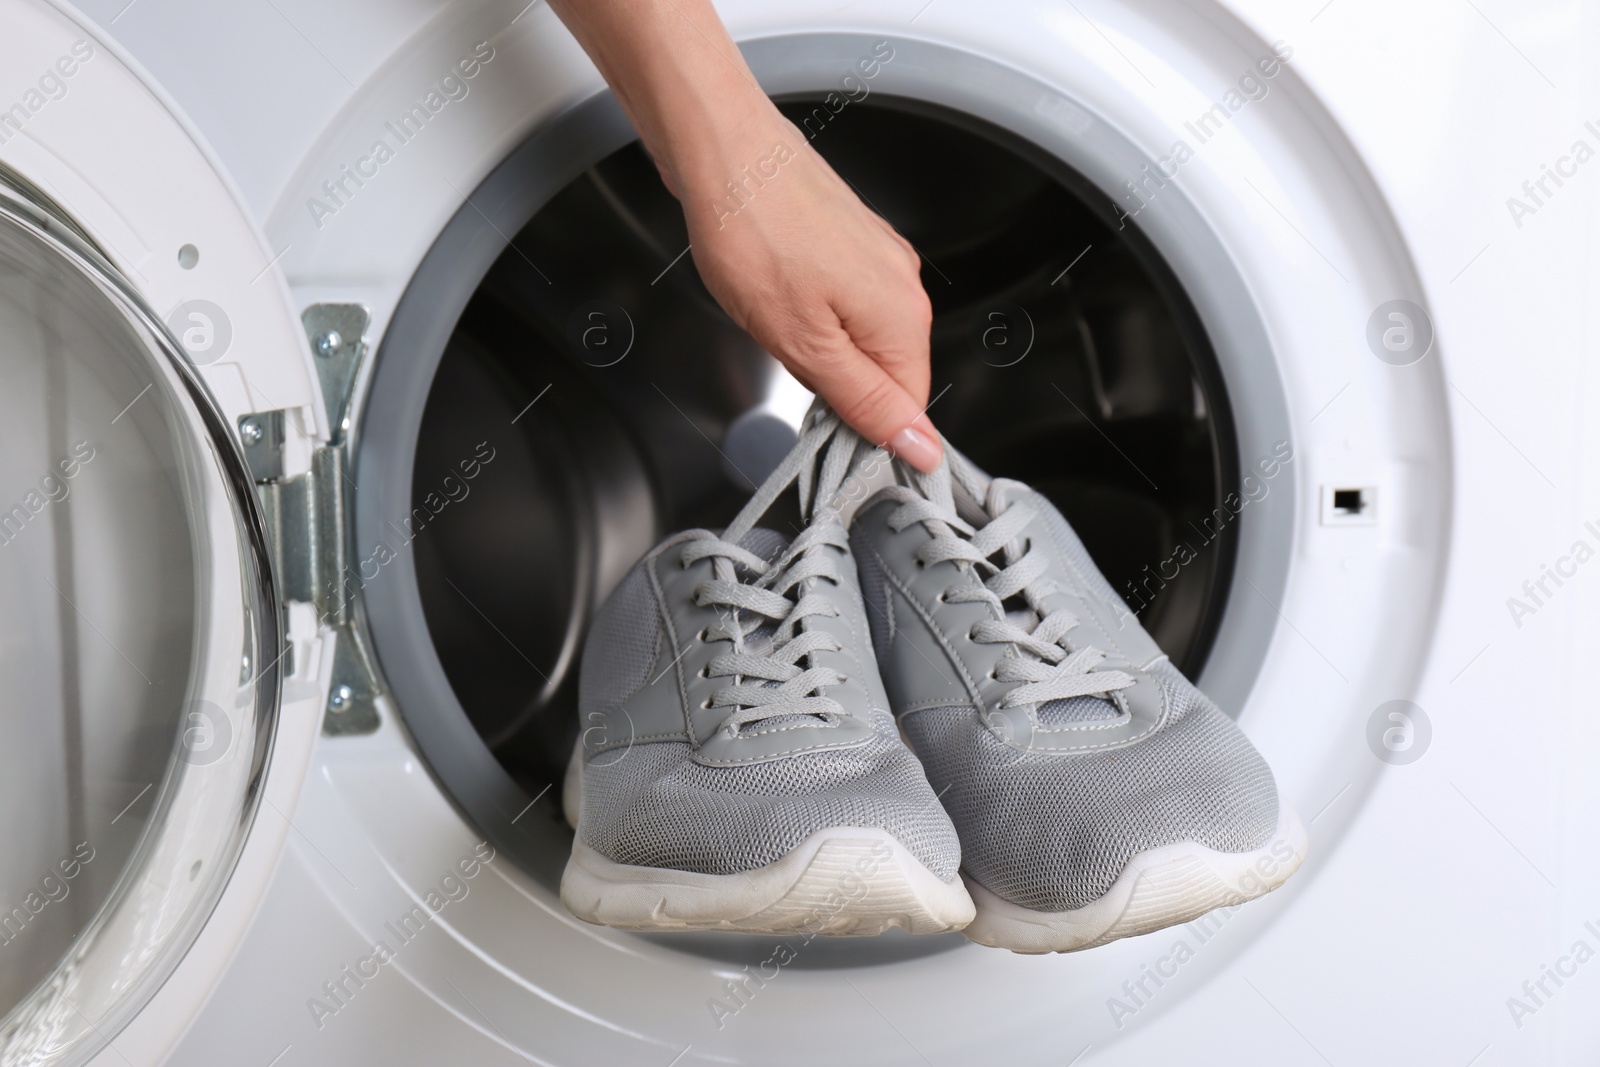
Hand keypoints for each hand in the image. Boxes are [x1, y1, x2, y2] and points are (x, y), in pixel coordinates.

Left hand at [546, 0, 943, 470]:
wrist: (723, 149)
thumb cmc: (753, 232)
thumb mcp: (804, 344)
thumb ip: (865, 403)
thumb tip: (921, 447)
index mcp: (903, 317)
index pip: (909, 409)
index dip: (865, 430)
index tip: (820, 426)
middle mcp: (903, 284)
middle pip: (886, 373)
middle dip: (837, 384)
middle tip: (784, 361)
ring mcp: (879, 257)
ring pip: (860, 337)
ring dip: (819, 347)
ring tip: (773, 319)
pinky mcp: (851, 239)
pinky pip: (843, 302)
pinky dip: (810, 313)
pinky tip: (773, 294)